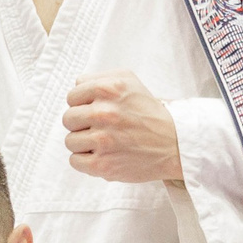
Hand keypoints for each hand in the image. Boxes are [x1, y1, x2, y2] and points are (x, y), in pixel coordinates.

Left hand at [62, 72, 182, 183]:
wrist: (174, 144)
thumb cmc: (149, 112)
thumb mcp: (129, 81)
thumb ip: (99, 78)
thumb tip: (76, 85)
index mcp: (108, 89)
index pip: (72, 96)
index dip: (82, 104)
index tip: (96, 110)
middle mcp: (104, 113)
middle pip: (68, 119)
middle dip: (81, 124)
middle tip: (100, 127)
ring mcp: (102, 140)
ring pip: (70, 141)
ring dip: (84, 143)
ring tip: (104, 142)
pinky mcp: (102, 164)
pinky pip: (75, 161)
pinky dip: (85, 160)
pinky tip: (102, 155)